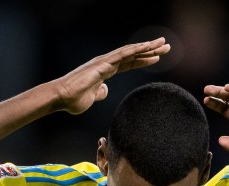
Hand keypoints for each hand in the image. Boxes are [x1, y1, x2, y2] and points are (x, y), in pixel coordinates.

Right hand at [54, 38, 170, 114]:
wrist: (62, 97)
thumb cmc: (74, 99)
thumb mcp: (92, 98)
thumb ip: (100, 93)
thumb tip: (105, 90)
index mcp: (106, 71)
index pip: (129, 64)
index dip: (143, 61)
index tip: (157, 58)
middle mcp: (107, 63)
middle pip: (133, 55)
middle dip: (150, 51)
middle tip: (166, 46)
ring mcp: (105, 61)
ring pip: (131, 51)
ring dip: (147, 47)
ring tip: (163, 43)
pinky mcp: (103, 63)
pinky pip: (123, 54)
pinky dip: (136, 50)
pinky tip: (147, 46)